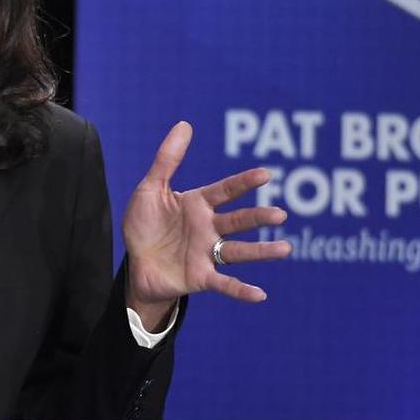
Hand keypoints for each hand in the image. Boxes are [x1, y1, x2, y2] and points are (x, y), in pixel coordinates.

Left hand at [122, 121, 290, 327]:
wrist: (134, 264)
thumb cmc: (145, 225)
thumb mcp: (150, 189)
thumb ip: (167, 159)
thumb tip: (184, 124)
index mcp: (198, 204)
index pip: (225, 191)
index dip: (243, 183)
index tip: (265, 174)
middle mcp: (208, 228)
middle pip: (237, 221)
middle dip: (258, 217)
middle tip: (280, 215)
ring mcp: (207, 254)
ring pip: (238, 252)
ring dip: (261, 252)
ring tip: (285, 249)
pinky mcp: (200, 277)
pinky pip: (224, 284)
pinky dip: (241, 290)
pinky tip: (260, 295)